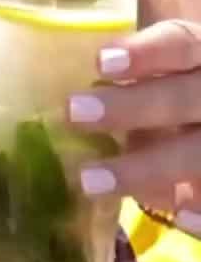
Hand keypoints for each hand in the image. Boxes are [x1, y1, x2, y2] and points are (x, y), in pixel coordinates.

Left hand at [63, 19, 200, 236]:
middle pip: (186, 97)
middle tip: (73, 113)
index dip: (146, 53)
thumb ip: (136, 82)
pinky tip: (178, 217)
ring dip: (147, 168)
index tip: (99, 62)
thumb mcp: (165, 75)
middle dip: (133, 107)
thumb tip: (77, 105)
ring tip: (90, 181)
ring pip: (197, 153)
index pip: (182, 44)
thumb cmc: (176, 91)